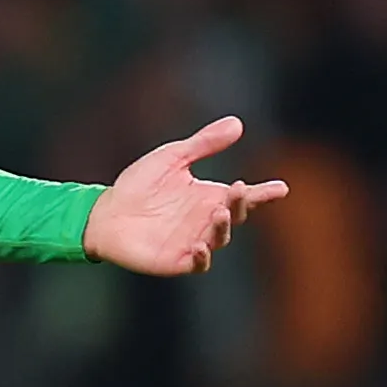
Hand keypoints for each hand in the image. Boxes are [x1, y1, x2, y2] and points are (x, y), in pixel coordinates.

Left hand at [84, 116, 289, 275]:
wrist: (105, 213)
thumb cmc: (138, 185)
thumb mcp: (172, 158)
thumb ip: (203, 144)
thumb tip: (237, 124)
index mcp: (209, 196)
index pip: (243, 196)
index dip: (263, 194)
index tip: (280, 189)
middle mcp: (206, 220)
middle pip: (236, 215)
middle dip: (240, 204)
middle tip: (237, 190)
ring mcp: (193, 241)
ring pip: (220, 238)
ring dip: (224, 227)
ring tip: (219, 212)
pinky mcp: (176, 260)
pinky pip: (197, 263)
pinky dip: (203, 257)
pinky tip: (201, 246)